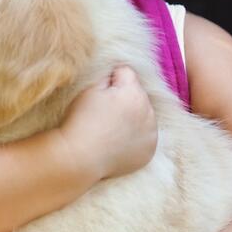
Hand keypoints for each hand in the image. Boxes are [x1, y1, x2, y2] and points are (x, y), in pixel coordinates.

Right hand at [56, 66, 156, 183]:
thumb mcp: (90, 89)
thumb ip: (108, 77)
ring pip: (145, 115)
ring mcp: (151, 132)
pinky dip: (137, 137)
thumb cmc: (82, 121)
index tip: (101, 94)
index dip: (112, 80)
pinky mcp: (150, 150)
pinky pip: (146, 136)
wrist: (80, 158)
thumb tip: (115, 75)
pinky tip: (120, 142)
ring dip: (134, 117)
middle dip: (126, 98)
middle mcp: (148, 111)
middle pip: (138, 95)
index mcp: (134, 93)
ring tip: (113, 129)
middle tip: (106, 113)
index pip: (126, 73)